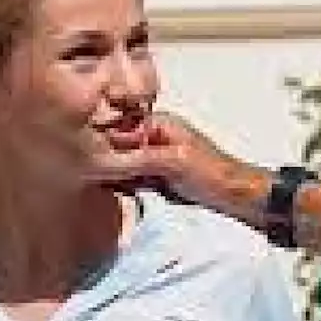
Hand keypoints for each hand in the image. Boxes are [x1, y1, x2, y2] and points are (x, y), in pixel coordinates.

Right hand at [87, 111, 271, 224]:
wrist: (237, 196)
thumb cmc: (214, 174)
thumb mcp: (174, 161)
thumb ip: (141, 157)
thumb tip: (110, 156)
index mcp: (161, 123)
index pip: (120, 126)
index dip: (101, 140)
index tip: (84, 152)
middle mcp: (156, 136)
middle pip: (119, 144)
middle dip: (104, 156)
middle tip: (84, 169)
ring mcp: (157, 157)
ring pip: (124, 162)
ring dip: (112, 171)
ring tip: (93, 179)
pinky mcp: (159, 177)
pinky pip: (133, 178)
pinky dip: (123, 183)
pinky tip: (112, 190)